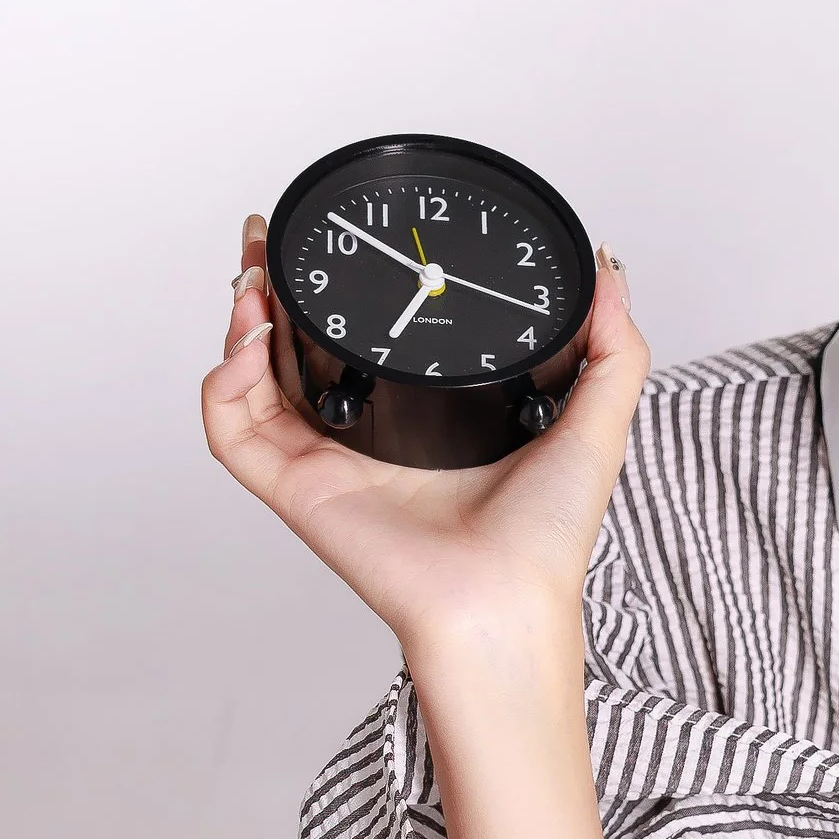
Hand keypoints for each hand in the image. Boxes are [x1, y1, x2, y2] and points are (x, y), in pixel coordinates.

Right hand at [202, 216, 649, 682]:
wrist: (507, 598)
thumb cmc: (547, 538)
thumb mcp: (596, 424)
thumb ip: (613, 347)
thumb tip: (609, 269)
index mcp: (421, 422)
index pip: (362, 343)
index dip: (339, 291)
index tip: (339, 240)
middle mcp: (365, 440)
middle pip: (291, 352)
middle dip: (270, 290)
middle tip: (271, 241)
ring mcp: (325, 463)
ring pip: (250, 382)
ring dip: (239, 322)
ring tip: (254, 278)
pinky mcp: (297, 488)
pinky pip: (233, 431)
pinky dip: (224, 382)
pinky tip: (249, 342)